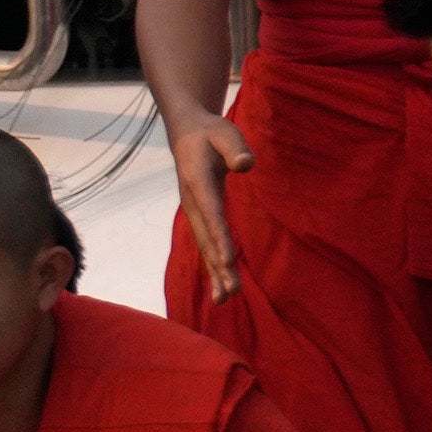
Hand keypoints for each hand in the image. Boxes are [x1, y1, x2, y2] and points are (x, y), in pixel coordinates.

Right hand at [170, 111, 252, 295]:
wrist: (186, 133)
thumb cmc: (210, 132)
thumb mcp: (225, 131)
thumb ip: (236, 147)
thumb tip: (246, 165)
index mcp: (197, 183)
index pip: (211, 213)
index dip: (220, 237)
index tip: (228, 260)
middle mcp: (192, 203)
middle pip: (207, 239)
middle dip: (218, 267)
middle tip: (231, 292)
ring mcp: (194, 213)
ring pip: (205, 247)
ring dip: (216, 273)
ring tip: (226, 299)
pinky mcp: (200, 217)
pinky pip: (207, 244)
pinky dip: (214, 266)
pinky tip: (222, 287)